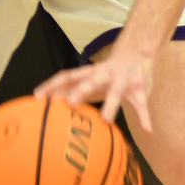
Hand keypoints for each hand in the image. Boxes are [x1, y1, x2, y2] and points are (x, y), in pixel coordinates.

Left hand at [34, 44, 156, 131]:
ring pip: (116, 92)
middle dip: (80, 90)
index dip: (52, 85)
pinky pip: (142, 104)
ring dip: (111, 105)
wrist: (137, 54)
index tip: (36, 97)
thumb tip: (45, 107)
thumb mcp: (89, 79)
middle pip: (90, 80)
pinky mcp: (139, 88)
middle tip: (69, 103)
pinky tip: (148, 130)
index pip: (67, 76)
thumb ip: (72, 90)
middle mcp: (104, 74)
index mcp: (89, 72)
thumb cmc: (106, 74)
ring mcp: (122, 80)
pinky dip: (144, 117)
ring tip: (106, 121)